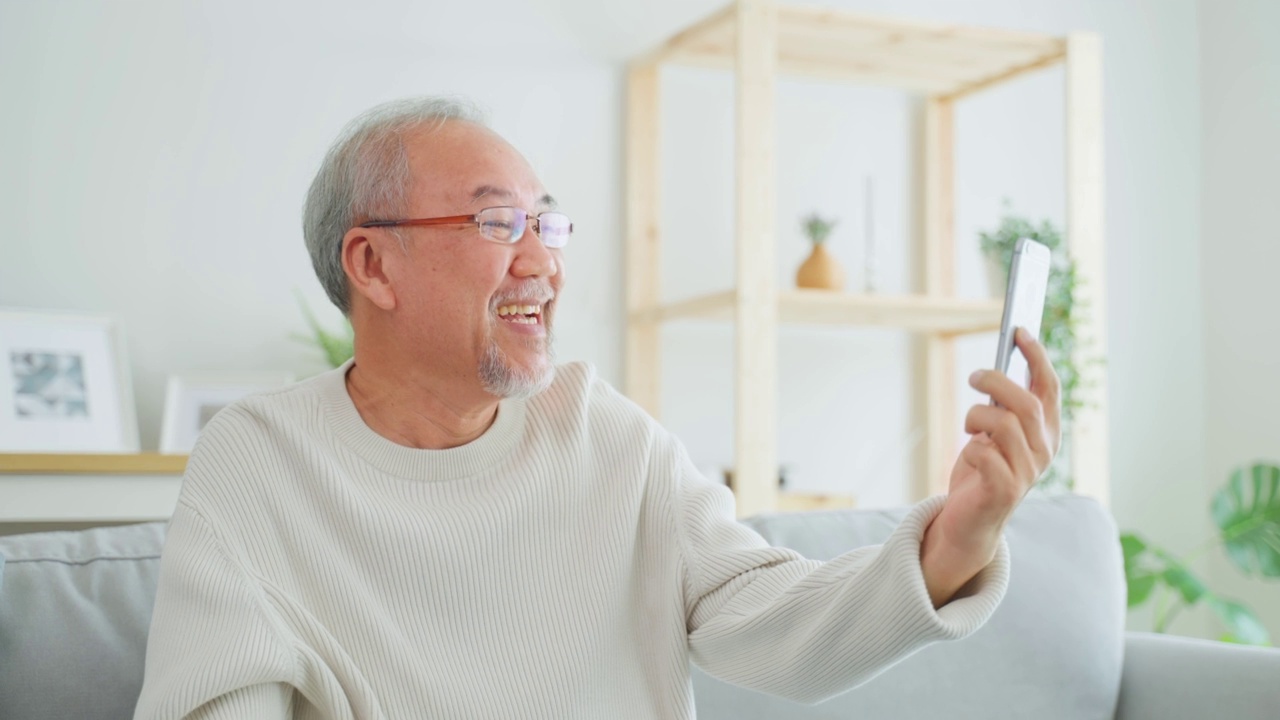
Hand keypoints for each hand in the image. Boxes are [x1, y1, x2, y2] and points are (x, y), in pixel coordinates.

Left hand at [920, 327, 1061, 606]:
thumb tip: (993, 373)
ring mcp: (1027, 474)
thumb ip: (1001, 407)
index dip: (1036, 356)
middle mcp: (1044, 452)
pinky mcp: (1005, 492)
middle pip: (1027, 404)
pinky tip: (970, 457)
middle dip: (997, 382)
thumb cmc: (981, 470)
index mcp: (1046, 433)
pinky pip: (986, 454)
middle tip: (974, 376)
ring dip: (977, 417)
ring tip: (968, 425)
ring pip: (1005, 425)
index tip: (1019, 329)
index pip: (1049, 388)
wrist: (968, 521)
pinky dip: (972, 449)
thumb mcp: (993, 433)